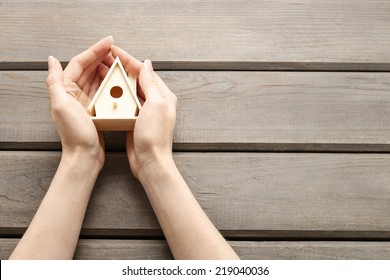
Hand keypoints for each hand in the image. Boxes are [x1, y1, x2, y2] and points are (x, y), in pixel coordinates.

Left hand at [46, 37, 113, 170]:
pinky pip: (103, 91)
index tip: (109, 41)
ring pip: (97, 78)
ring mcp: (85, 101)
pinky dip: (110, 83)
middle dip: (102, 56)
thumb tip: (52, 59)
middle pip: (89, 68)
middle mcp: (74, 94)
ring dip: (107, 68)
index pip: (80, 63)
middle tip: (116, 48)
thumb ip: (55, 81)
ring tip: (119, 60)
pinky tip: (119, 79)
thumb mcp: (62, 105)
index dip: (94, 50)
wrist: (85, 156)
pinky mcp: (95, 109)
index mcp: (65, 89)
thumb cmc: (75, 134)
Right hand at [111, 46, 176, 179]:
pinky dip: (116, 95)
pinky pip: (125, 103)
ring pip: (129, 90)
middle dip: (121, 67)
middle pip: (136, 79)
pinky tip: (106, 91)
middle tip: (104, 58)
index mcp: (163, 95)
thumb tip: (146, 64)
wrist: (150, 161)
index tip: (113, 50)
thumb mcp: (155, 105)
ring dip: (117, 80)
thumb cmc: (154, 135)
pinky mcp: (135, 120)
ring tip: (103, 70)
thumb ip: (150, 83)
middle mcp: (155, 101)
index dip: (128, 59)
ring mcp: (145, 111)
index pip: (144, 71)